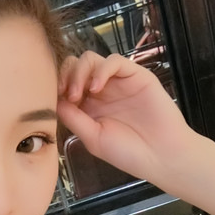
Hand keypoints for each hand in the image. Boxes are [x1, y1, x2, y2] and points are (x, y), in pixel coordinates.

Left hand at [56, 51, 200, 188]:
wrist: (161, 155)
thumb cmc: (128, 152)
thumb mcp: (93, 138)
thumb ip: (73, 118)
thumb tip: (53, 101)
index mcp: (88, 106)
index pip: (65, 83)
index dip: (57, 86)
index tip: (54, 99)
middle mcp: (101, 91)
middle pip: (74, 66)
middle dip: (66, 76)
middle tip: (69, 96)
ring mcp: (117, 81)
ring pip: (91, 59)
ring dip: (80, 72)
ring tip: (80, 94)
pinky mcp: (135, 75)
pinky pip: (114, 60)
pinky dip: (101, 69)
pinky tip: (97, 87)